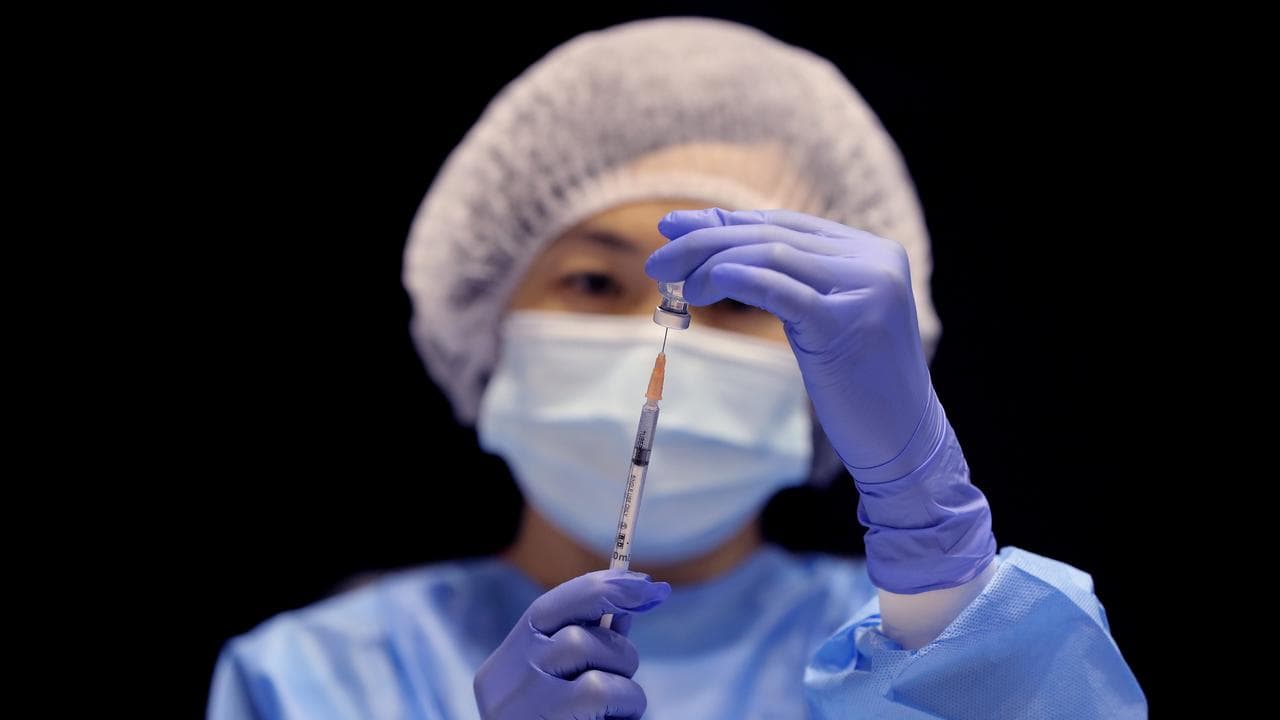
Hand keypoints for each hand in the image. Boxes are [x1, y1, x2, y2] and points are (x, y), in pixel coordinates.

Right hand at [474, 569, 669, 719]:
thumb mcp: (570, 689)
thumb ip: (594, 646)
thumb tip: (635, 596)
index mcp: (504, 666)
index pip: (550, 606)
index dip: (603, 587)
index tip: (650, 585)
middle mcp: (504, 681)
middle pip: (577, 634)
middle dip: (617, 650)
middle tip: (624, 677)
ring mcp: (521, 706)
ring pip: (593, 658)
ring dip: (624, 681)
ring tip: (616, 711)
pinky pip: (601, 691)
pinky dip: (624, 705)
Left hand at [647, 208, 932, 473]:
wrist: (903, 441)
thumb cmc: (858, 384)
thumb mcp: (824, 319)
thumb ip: (789, 279)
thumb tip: (717, 251)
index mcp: (872, 251)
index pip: (783, 222)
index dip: (724, 221)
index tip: (673, 227)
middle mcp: (874, 260)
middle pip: (772, 234)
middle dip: (706, 241)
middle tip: (658, 260)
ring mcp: (866, 288)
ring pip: (771, 254)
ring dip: (711, 264)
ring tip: (676, 285)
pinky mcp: (848, 322)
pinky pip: (780, 290)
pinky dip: (737, 280)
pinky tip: (705, 286)